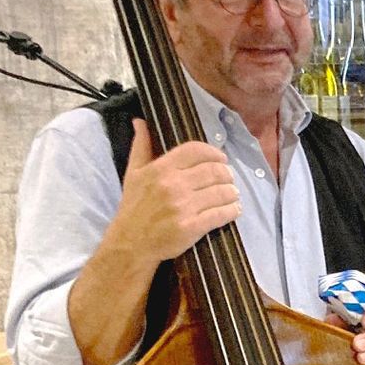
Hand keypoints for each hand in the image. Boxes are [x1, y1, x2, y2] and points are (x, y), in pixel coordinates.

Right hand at [114, 118, 240, 267]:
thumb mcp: (133, 173)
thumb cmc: (134, 207)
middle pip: (215, 171)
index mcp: (160, 169)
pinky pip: (223, 213)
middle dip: (227, 174)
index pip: (197, 151)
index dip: (214, 153)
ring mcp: (184, 206)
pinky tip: (234, 209)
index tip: (221, 159)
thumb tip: (140, 122)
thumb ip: (140, 146)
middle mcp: (173, 185)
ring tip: (232, 194)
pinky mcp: (193, 227)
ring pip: (222, 192)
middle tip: (228, 179)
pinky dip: (233, 210)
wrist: (130, 243)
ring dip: (232, 192)